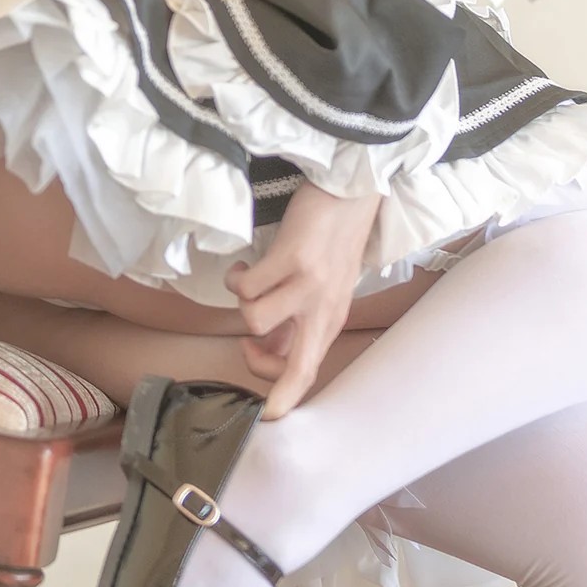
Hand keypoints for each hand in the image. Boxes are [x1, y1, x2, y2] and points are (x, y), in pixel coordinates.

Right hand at [227, 181, 378, 419]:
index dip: (281, 395)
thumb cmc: (333, 238)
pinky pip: (246, 287)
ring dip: (242, 304)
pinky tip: (245, 266)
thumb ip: (297, 320)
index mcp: (330, 320)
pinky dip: (236, 278)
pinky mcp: (294, 259)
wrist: (351, 192)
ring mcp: (310, 286)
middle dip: (259, 369)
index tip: (258, 385)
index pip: (308, 373)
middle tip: (246, 347)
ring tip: (250, 284)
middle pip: (295, 368)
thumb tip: (266, 347)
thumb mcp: (323, 288)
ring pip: (255, 320)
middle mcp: (323, 309)